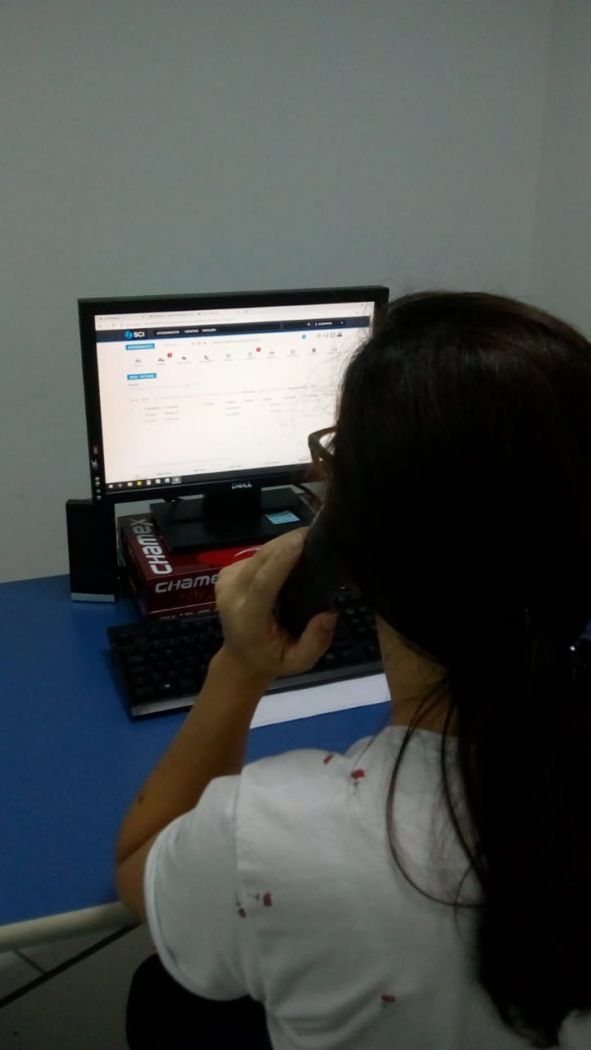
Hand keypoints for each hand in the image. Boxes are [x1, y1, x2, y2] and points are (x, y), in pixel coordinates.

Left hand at [214, 528, 337, 682]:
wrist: (240, 659)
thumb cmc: (273, 659)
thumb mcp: (299, 662)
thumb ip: (316, 641)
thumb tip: (330, 613)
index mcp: (248, 620)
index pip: (263, 584)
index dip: (282, 560)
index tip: (303, 541)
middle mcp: (232, 597)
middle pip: (260, 560)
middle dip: (287, 542)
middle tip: (316, 531)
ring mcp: (226, 582)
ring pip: (257, 553)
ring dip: (282, 544)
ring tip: (308, 540)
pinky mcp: (226, 573)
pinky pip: (255, 555)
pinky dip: (275, 551)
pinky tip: (290, 554)